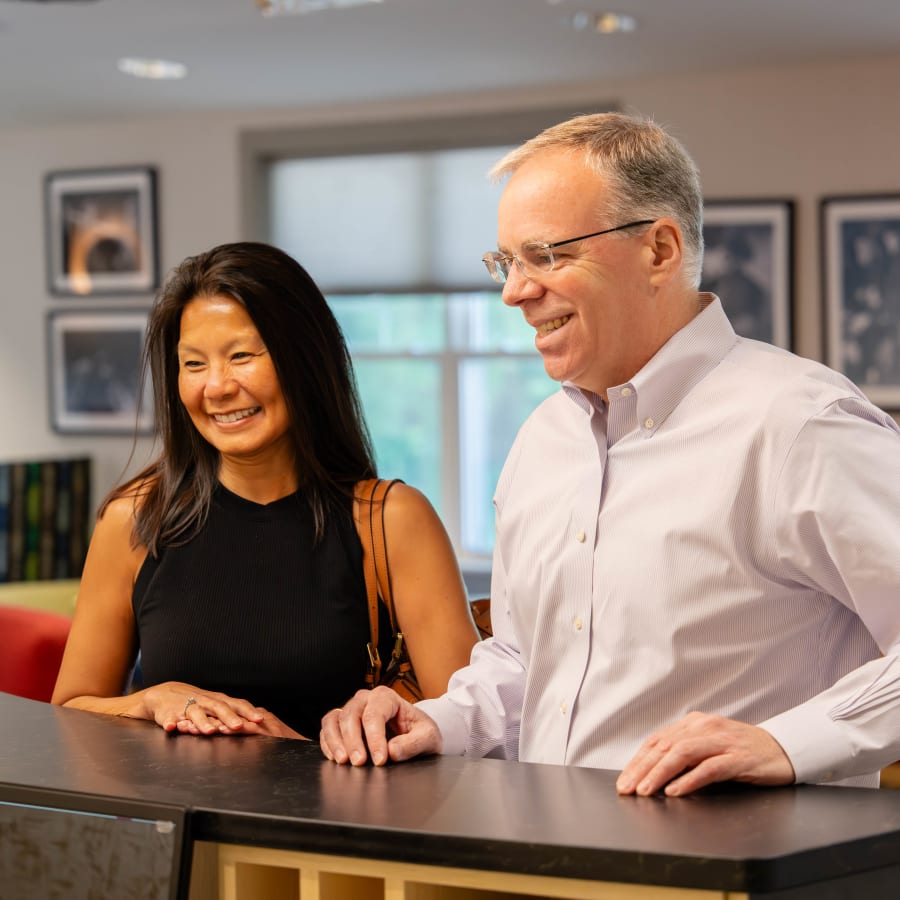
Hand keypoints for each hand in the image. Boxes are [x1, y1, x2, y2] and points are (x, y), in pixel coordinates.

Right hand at [141, 682, 267, 735]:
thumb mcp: (216, 706)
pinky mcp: (169, 715)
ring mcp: (186, 708)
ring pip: (195, 713)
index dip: (248, 712)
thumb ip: (233, 714)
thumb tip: (257, 723)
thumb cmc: (197, 702)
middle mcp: (204, 702)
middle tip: (238, 726)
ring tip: (210, 730)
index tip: (260, 720)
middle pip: (219, 708)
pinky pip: (169, 719)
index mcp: (218, 701)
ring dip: (203, 722)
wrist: (164, 694)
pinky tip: (172, 727)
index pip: (237, 704)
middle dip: (229, 717)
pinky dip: (170, 723)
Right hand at [319, 686, 441, 765]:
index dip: (375, 738)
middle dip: (353, 740)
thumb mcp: (428, 737)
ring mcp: (353, 710)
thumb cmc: (421, 732)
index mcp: (387, 697)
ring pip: (335, 719)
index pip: (375, 715)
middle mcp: (366, 699)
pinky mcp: (343, 723)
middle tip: (359, 763)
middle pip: (351, 714)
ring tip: (343, 762)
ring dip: (335, 740)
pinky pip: (328, 728)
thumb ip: (413, 743)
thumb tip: (392, 750)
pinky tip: (335, 758)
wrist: (416, 734)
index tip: (380, 760)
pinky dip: (328, 742)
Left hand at [615, 712, 794, 796]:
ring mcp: (722, 742)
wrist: (783, 748)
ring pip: (682, 754)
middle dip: (642, 769)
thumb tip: (652, 773)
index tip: (624, 781)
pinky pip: (709, 768)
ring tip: (645, 791)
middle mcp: (704, 728)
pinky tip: (676, 791)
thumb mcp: (708, 747)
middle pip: (665, 747)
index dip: (637, 761)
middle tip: (627, 788)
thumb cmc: (742, 751)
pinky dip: (690, 780)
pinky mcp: (739, 758)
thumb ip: (684, 754)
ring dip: (660, 774)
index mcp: (693, 723)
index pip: (657, 741)